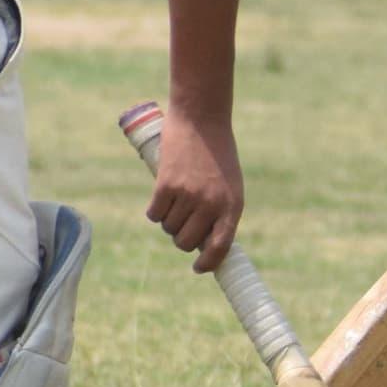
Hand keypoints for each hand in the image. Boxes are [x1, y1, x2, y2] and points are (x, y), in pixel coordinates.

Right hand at [146, 108, 245, 272]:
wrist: (202, 118)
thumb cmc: (218, 153)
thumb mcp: (230, 184)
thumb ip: (221, 211)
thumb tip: (204, 243)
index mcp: (232, 205)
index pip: (221, 247)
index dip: (208, 263)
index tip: (199, 268)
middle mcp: (211, 204)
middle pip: (186, 242)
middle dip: (181, 238)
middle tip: (181, 224)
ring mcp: (189, 195)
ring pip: (169, 228)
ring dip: (168, 221)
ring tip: (175, 201)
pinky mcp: (166, 185)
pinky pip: (154, 214)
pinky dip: (155, 211)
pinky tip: (161, 198)